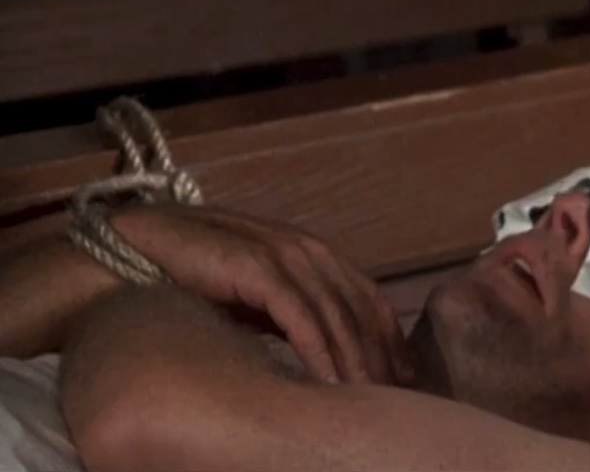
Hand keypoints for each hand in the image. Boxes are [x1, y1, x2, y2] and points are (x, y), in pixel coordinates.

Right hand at [107, 205, 410, 385]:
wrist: (131, 254)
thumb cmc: (192, 279)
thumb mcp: (255, 299)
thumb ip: (290, 314)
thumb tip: (323, 357)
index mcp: (311, 254)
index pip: (367, 297)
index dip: (387, 337)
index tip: (402, 377)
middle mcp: (306, 249)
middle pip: (359, 306)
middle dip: (379, 353)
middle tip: (393, 395)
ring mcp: (283, 254)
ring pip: (336, 312)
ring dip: (355, 357)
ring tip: (368, 396)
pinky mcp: (257, 267)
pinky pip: (299, 315)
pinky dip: (318, 349)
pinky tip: (329, 380)